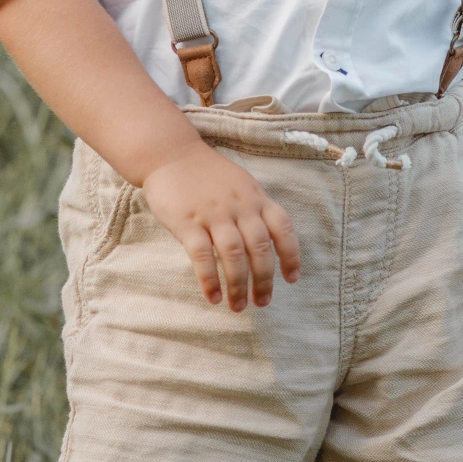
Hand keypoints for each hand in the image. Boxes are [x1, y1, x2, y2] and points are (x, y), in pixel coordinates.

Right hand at [142, 141, 300, 310]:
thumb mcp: (241, 184)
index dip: (291, 255)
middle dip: (264, 280)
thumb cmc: (208, 174)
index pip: (283, 227)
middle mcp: (239, 205)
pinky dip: (210, 279)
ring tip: (238, 306)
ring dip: (239, 285)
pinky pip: (202, 256)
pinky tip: (214, 297)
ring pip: (234, 254)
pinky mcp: (188, 221)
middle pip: (260, 247)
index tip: (291, 279)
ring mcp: (214, 213)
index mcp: (255, 196)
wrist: (171, 154)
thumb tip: (269, 246)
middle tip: (262, 302)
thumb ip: (255, 210)